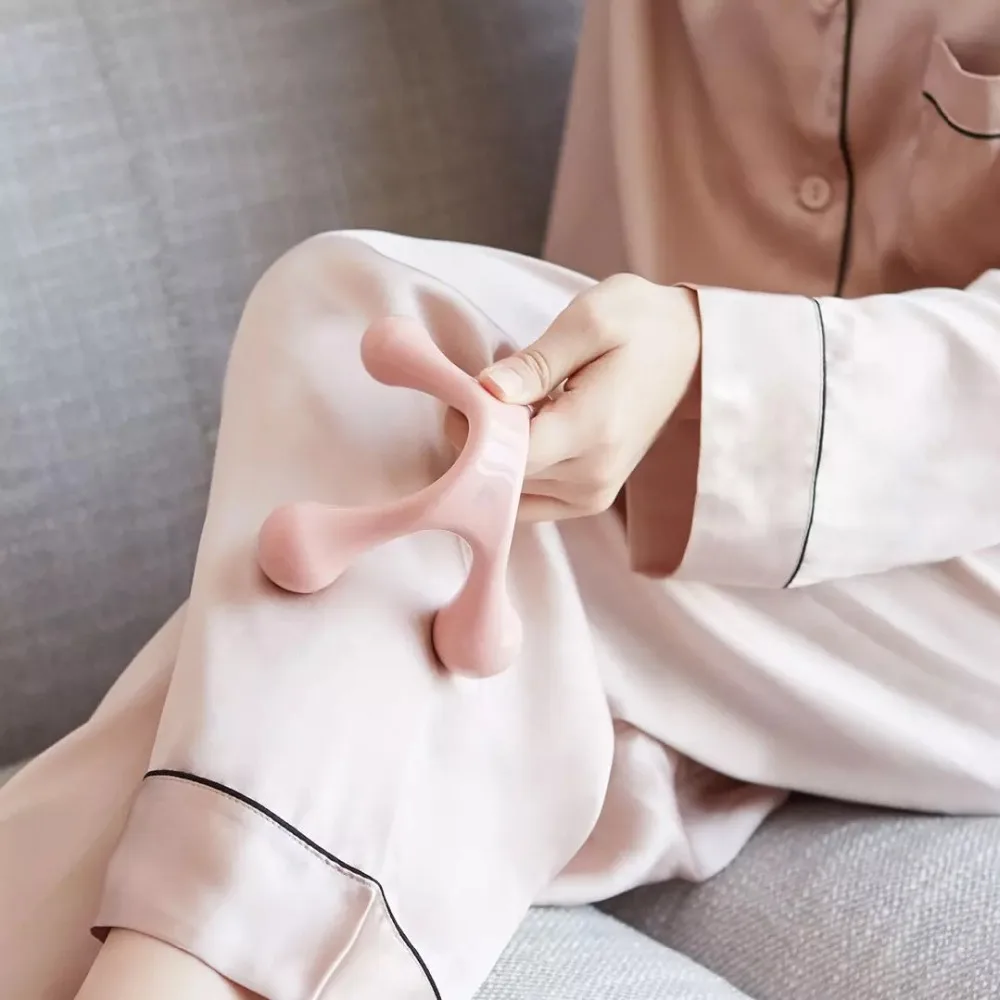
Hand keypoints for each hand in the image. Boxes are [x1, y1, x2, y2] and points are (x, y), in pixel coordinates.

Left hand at [446, 274, 700, 521]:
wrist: (692, 352)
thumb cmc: (641, 324)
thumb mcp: (589, 320)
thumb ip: (535, 361)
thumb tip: (487, 391)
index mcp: (593, 430)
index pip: (506, 454)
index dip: (471, 425)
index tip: (465, 390)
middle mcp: (593, 476)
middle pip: (503, 475)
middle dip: (477, 438)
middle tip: (480, 391)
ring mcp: (592, 495)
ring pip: (509, 491)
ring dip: (493, 455)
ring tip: (509, 408)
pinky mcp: (588, 501)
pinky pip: (527, 500)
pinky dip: (512, 471)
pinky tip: (524, 432)